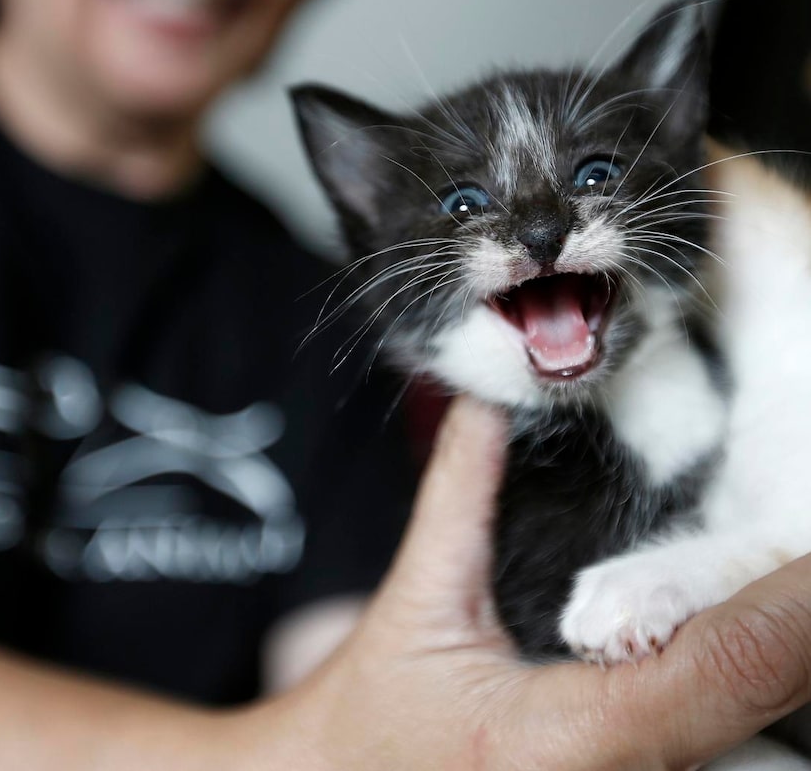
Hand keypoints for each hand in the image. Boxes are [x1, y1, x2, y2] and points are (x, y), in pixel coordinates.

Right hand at [286, 396, 810, 769]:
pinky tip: (752, 658)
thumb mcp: (420, 601)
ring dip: (780, 676)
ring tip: (787, 603)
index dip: (787, 607)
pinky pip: (717, 761)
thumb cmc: (370, 722)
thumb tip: (484, 402)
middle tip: (805, 567)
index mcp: (569, 743)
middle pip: (766, 724)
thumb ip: (461, 496)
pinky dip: (743, 710)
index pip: (718, 671)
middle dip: (797, 645)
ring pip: (753, 753)